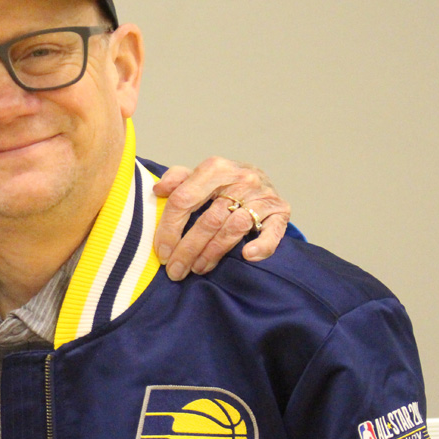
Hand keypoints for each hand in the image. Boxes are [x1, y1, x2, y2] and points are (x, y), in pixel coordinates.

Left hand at [152, 157, 290, 280]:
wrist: (260, 178)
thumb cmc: (222, 182)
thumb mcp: (198, 175)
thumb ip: (177, 179)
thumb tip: (158, 189)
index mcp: (214, 168)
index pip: (183, 200)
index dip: (169, 229)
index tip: (161, 252)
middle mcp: (240, 179)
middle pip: (208, 220)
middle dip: (187, 250)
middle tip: (175, 270)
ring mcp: (262, 195)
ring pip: (233, 229)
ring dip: (212, 254)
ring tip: (197, 269)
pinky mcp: (280, 210)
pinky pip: (272, 232)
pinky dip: (261, 246)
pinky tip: (246, 256)